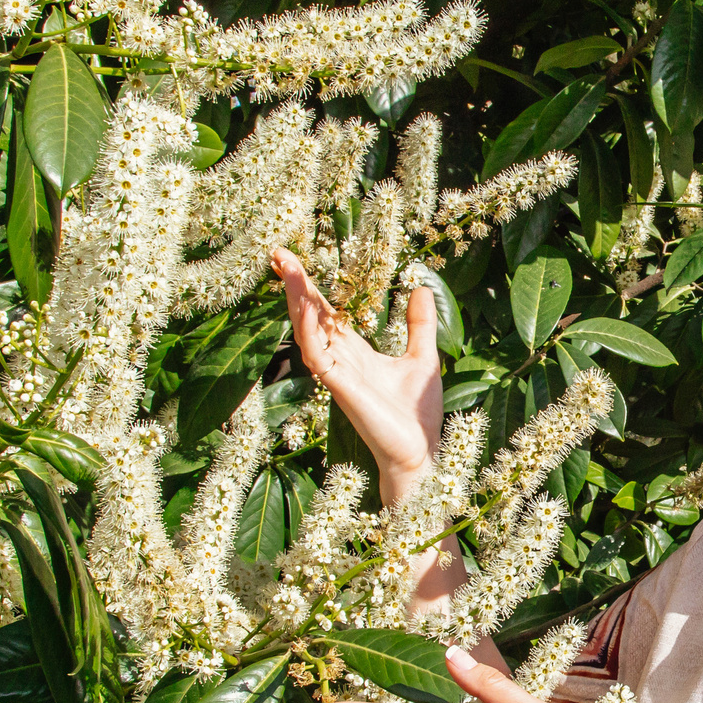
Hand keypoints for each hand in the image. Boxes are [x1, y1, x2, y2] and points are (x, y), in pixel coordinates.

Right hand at [271, 245, 441, 503]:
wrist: (421, 450)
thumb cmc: (418, 413)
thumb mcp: (423, 357)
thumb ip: (419, 325)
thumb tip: (420, 288)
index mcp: (356, 352)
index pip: (325, 312)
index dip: (310, 287)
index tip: (293, 259)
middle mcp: (340, 360)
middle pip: (309, 316)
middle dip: (295, 285)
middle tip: (279, 252)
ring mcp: (337, 374)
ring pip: (307, 331)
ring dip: (298, 301)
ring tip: (291, 270)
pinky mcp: (340, 388)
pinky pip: (317, 356)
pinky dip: (310, 332)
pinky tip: (308, 309)